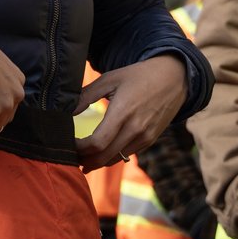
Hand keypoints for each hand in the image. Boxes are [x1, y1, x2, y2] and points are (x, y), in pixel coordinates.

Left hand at [75, 55, 186, 170]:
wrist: (173, 79)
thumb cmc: (137, 76)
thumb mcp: (109, 79)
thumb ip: (86, 96)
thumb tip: (64, 111)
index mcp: (123, 112)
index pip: (97, 143)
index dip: (79, 148)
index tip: (68, 143)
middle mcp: (135, 129)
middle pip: (104, 157)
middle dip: (84, 160)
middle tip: (70, 156)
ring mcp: (145, 137)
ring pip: (115, 159)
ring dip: (96, 162)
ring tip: (81, 157)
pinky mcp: (150, 140)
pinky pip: (126, 155)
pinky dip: (111, 157)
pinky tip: (100, 152)